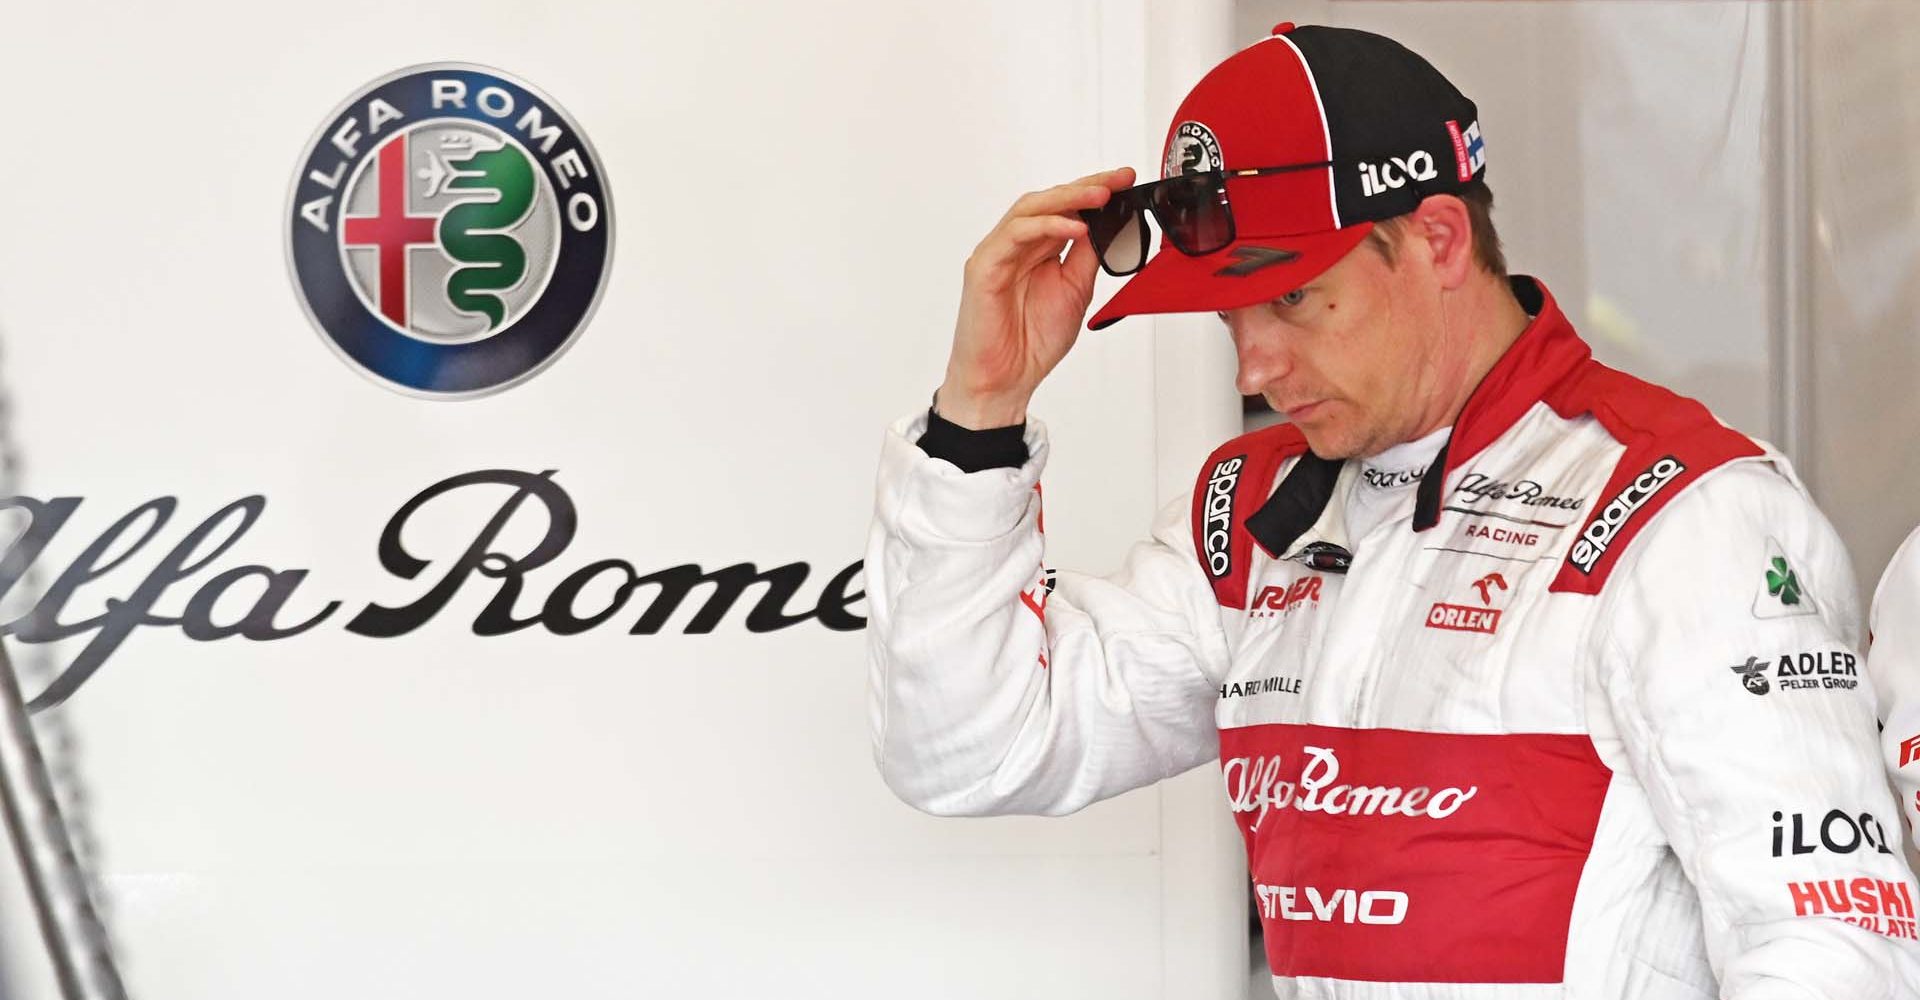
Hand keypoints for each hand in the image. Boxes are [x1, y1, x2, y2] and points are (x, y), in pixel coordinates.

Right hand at [936, 167, 1135, 428]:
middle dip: (1086, 187)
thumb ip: (1087, 256)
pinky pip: (1016, 235)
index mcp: (1037, 250)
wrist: (1006, 380)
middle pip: (1049, 201)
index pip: (1066, 209)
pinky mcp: (985, 266)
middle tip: (1117, 180)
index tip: (1125, 181)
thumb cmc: (1032, 342)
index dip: (1095, 192)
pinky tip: (1074, 228)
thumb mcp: (1076, 290)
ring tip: (1100, 196)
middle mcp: (1016, 246)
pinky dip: (1046, 227)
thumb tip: (1106, 224)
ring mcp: (998, 253)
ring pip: (1031, 209)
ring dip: (1068, 199)